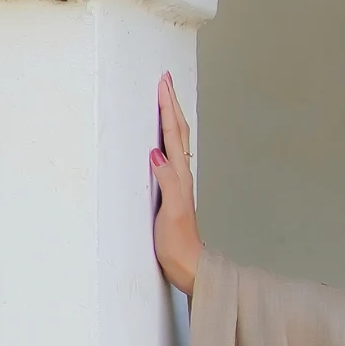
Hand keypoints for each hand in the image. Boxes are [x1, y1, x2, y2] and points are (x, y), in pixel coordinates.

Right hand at [151, 72, 202, 295]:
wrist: (188, 265)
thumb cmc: (178, 243)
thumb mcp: (171, 211)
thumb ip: (166, 182)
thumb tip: (157, 153)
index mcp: (180, 176)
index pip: (173, 134)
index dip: (168, 107)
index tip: (163, 84)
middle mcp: (181, 175)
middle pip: (178, 132)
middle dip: (171, 104)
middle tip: (165, 80)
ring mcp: (178, 182)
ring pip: (177, 141)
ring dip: (171, 118)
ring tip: (166, 99)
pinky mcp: (173, 192)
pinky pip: (171, 156)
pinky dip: (167, 139)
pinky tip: (162, 139)